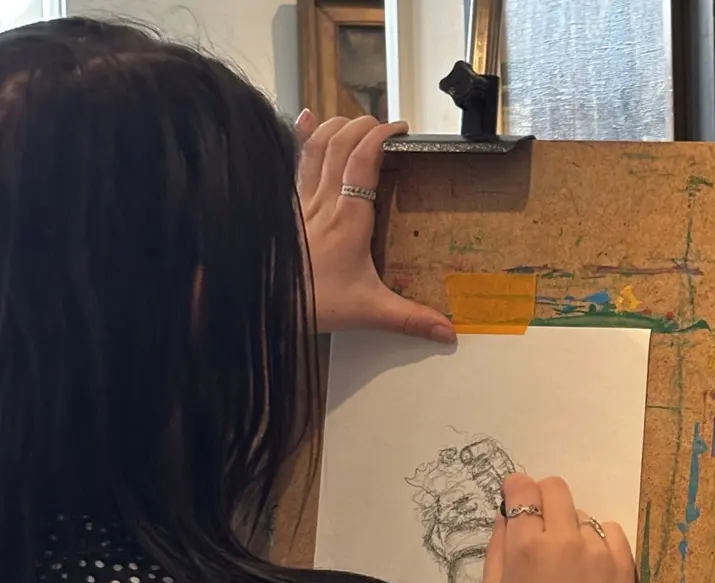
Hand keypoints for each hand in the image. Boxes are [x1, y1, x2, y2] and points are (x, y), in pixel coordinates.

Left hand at [293, 111, 455, 342]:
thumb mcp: (369, 311)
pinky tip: (305, 117)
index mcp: (349, 219)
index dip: (381, 137)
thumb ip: (410, 319)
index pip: (364, 160)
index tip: (399, 130)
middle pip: (341, 144)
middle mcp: (324, 202)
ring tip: (355, 121)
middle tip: (384, 127)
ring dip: (336, 127)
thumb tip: (448, 332)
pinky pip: (296, 162)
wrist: (267, 305)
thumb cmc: (314, 302)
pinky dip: (301, 136)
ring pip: (317, 147)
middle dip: (364, 126)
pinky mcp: (288, 207)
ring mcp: (302, 201)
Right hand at [480, 473, 636, 582]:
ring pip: (582, 514)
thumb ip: (496, 547)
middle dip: (543, 497)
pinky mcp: (624, 562)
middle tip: (541, 523)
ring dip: (571, 527)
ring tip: (568, 561)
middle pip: (556, 487)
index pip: (522, 489)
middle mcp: (564, 539)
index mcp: (526, 545)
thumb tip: (506, 515)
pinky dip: (599, 540)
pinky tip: (591, 565)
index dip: (516, 490)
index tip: (516, 500)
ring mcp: (598, 549)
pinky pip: (611, 530)